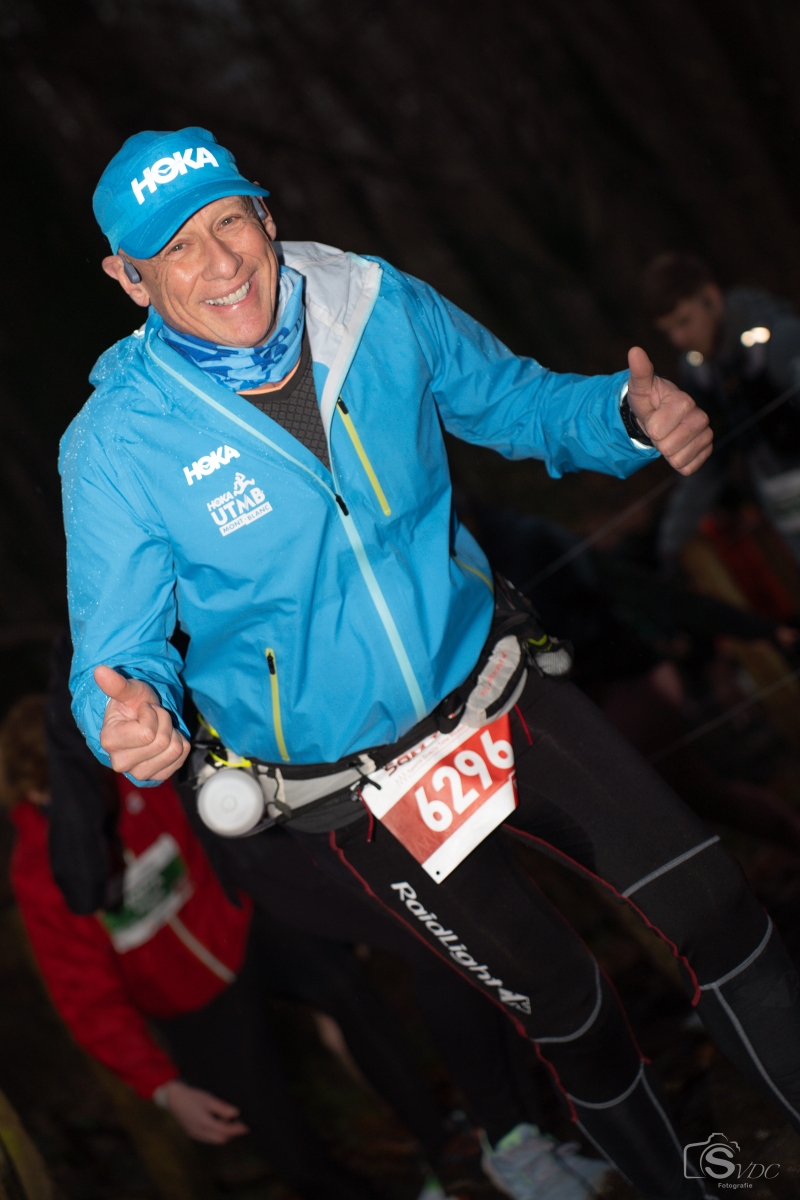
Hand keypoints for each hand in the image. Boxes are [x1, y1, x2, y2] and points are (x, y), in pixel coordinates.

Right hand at [95, 665, 189, 780]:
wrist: (139, 719)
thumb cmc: (132, 704)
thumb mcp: (129, 691)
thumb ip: (117, 684)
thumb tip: (100, 670)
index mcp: (110, 741)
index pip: (148, 733)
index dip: (152, 714)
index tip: (144, 710)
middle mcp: (121, 763)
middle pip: (163, 742)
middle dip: (164, 721)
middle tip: (153, 717)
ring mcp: (138, 773)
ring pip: (174, 751)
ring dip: (172, 732)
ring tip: (159, 727)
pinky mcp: (156, 777)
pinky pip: (181, 760)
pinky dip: (179, 744)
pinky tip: (166, 738)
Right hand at [161, 1080, 248, 1143]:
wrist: (174, 1099)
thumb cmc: (192, 1096)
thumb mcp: (208, 1099)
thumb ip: (222, 1108)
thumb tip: (236, 1114)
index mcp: (204, 1123)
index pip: (225, 1131)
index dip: (237, 1129)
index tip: (247, 1126)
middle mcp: (199, 1132)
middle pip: (221, 1139)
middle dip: (232, 1133)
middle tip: (240, 1123)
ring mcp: (195, 1135)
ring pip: (215, 1140)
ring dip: (224, 1134)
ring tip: (229, 1121)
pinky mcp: (193, 1134)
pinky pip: (208, 1138)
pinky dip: (216, 1133)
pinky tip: (219, 1123)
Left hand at [626, 346, 712, 475]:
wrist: (660, 416)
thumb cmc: (649, 401)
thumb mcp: (639, 388)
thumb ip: (639, 372)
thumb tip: (634, 350)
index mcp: (684, 401)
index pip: (656, 430)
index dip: (650, 426)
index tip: (653, 416)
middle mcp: (701, 417)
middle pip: (668, 447)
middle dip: (658, 440)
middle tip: (659, 428)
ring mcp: (706, 435)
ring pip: (678, 459)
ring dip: (667, 452)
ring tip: (667, 436)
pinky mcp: (706, 451)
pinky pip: (687, 468)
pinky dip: (677, 462)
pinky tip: (677, 447)